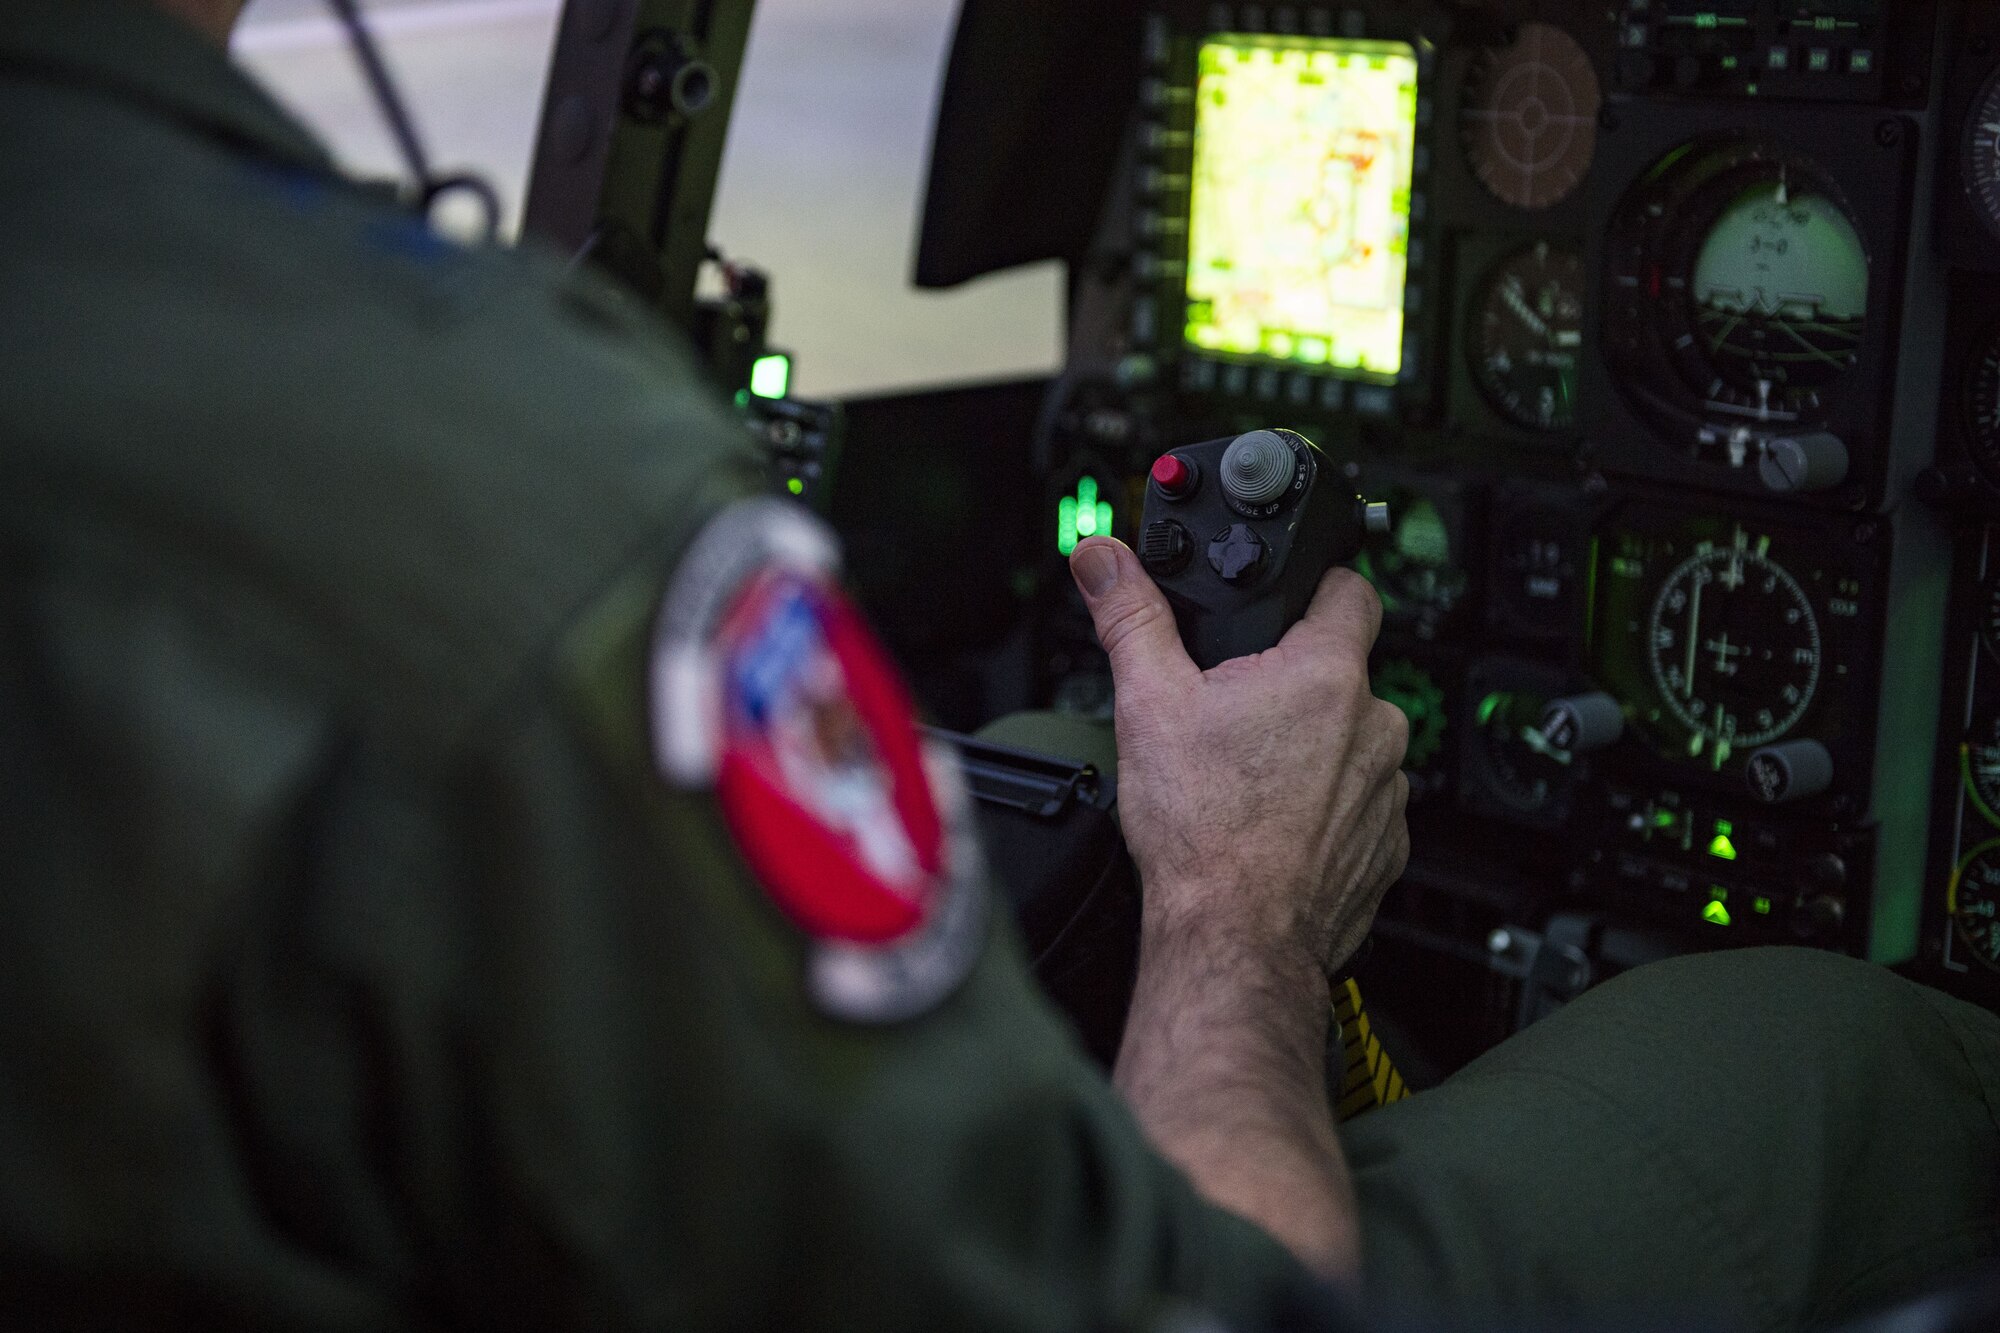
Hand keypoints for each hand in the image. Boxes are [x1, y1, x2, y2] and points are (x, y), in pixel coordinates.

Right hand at [1070, 535, 1407, 1276]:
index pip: (1349, 590)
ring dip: (1311, 751)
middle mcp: (1376, 726)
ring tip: (1246, 780)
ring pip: (1350, 743)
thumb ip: (1130, 616)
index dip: (1315, 586)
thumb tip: (1105, 558)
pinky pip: (1358, 807)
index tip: (1289, 601)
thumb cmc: (1201, 832)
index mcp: (1325, 674)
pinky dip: (1322, 810)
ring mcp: (1387, 790)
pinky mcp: (1386, 847)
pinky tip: (1271, 827)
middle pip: (1339, 675)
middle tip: (1234, 716)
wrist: (1233, 938)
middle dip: (1291, 687)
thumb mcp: (1148, 703)